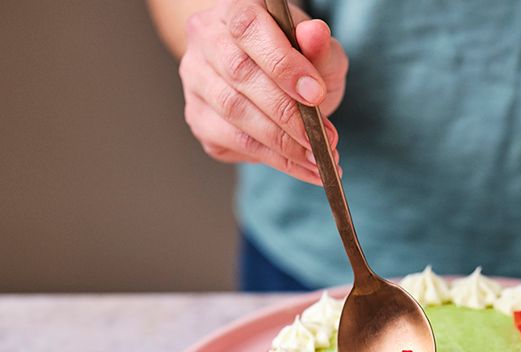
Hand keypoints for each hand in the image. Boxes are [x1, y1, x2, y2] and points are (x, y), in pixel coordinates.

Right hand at [180, 0, 348, 184]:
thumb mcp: (319, 52)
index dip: (283, 64)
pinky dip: (274, 159)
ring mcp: (196, 79)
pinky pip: (233, 142)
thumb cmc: (299, 61)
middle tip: (323, 138)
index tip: (316, 94)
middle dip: (287, 113)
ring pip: (234, 112)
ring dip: (282, 143)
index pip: (250, 29)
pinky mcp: (198, 118)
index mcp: (235, 9)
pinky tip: (303, 167)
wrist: (275, 82)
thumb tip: (315, 34)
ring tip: (318, 158)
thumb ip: (320, 47)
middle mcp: (205, 40)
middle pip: (240, 75)